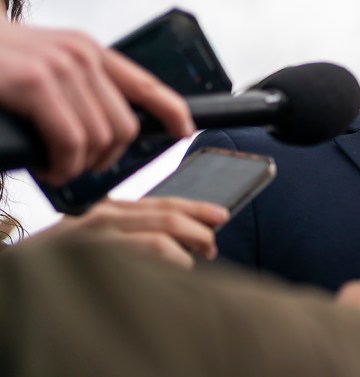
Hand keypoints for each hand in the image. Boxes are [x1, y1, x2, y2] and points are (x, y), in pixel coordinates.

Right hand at [0, 21, 193, 183]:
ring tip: (57, 170)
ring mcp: (59, 66)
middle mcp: (81, 54)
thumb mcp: (41, 69)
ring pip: (100, 139)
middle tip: (77, 169)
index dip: (172, 111)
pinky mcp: (34, 82)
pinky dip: (64, 166)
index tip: (183, 133)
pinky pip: (72, 142)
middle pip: (124, 126)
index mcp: (87, 50)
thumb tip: (107, 129)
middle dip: (107, 159)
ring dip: (80, 167)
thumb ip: (76, 89)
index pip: (146, 84)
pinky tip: (48, 170)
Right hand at [30, 197, 228, 267]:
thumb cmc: (60, 261)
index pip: (162, 203)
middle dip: (199, 229)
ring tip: (197, 261)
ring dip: (188, 248)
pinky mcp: (92, 253)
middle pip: (167, 215)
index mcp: (109, 209)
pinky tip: (176, 270)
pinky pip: (142, 252)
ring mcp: (96, 235)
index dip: (196, 208)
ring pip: (160, 234)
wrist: (16, 275)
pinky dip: (168, 262)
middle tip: (212, 245)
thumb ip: (132, 233)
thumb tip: (181, 241)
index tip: (220, 215)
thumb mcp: (96, 238)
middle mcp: (103, 215)